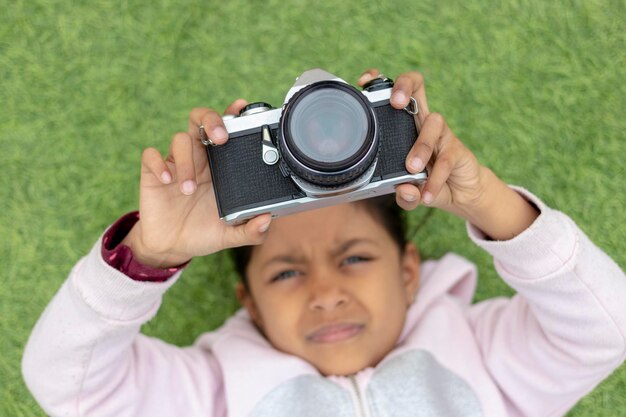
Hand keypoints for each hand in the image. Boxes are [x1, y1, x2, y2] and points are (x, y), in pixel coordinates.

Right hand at [121, 100, 271, 267]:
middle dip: (211, 120)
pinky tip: (168, 181)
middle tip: (220, 139)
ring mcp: (176, 163)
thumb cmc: (204, 232)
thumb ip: (251, 231)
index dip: (233, 115)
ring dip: (186, 162)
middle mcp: (199, 157)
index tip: (242, 107)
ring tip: (189, 190)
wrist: (172, 247)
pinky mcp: (154, 173)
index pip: (226, 130)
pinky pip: (151, 155)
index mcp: (220, 165)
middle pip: (201, 119)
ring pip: (179, 139)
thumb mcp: (230, 235)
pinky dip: (159, 165)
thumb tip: (267, 221)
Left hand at [358, 69, 483, 214]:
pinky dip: (435, 178)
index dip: (379, 82)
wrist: (461, 193)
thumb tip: (403, 190)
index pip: (392, 95)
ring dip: (421, 146)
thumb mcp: (409, 191)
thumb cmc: (426, 182)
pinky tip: (426, 194)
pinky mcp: (456, 149)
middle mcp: (421, 122)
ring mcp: (440, 133)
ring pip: (432, 123)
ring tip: (412, 168)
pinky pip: (445, 158)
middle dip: (403, 86)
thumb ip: (403, 194)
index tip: (364, 83)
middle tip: (395, 103)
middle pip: (416, 86)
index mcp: (403, 124)